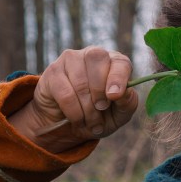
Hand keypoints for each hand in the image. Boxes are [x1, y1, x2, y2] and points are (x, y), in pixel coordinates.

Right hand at [9, 47, 137, 150]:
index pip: (120, 62)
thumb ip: (127, 104)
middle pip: (97, 60)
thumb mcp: (118, 116)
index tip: (114, 96)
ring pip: (80, 80)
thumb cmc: (100, 116)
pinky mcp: (53, 71)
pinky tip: (77, 119)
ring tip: (90, 122)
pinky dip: (74, 112)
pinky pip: (65, 93)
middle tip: (101, 109)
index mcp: (114, 63)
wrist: (70, 126)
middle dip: (100, 91)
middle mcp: (93, 55)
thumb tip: (125, 93)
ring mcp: (71, 59)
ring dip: (87, 108)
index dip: (118, 78)